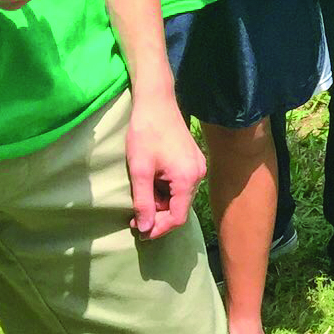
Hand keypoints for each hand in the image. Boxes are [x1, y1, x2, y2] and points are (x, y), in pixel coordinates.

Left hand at [126, 94, 204, 238]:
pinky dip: (165, 190)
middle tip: (134, 217)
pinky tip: (150, 182)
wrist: (156, 101)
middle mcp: (198, 174)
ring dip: (161, 202)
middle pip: (180, 208)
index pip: (178, 217)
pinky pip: (181, 184)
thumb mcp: (140, 170)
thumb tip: (144, 228)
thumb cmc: (145, 133)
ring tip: (140, 197)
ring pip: (180, 197)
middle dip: (158, 216)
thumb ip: (143, 202)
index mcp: (187, 178)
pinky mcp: (193, 159)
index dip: (158, 229)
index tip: (139, 231)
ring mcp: (197, 166)